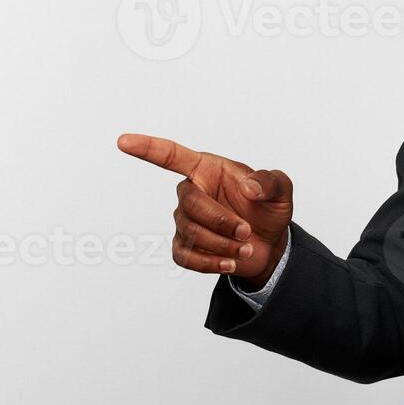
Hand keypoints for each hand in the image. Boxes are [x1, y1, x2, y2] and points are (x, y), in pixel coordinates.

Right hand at [117, 133, 292, 287]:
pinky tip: (230, 262)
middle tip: (246, 231)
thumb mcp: (280, 191)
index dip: (148, 148)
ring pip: (191, 232)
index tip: (123, 141)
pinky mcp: (185, 247)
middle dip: (220, 221)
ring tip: (246, 246)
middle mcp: (192, 192)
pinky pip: (185, 256)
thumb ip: (271, 182)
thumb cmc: (268, 209)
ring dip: (222, 243)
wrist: (270, 245)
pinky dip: (209, 263)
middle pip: (189, 204)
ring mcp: (185, 221)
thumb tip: (250, 187)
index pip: (171, 156)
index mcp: (208, 170)